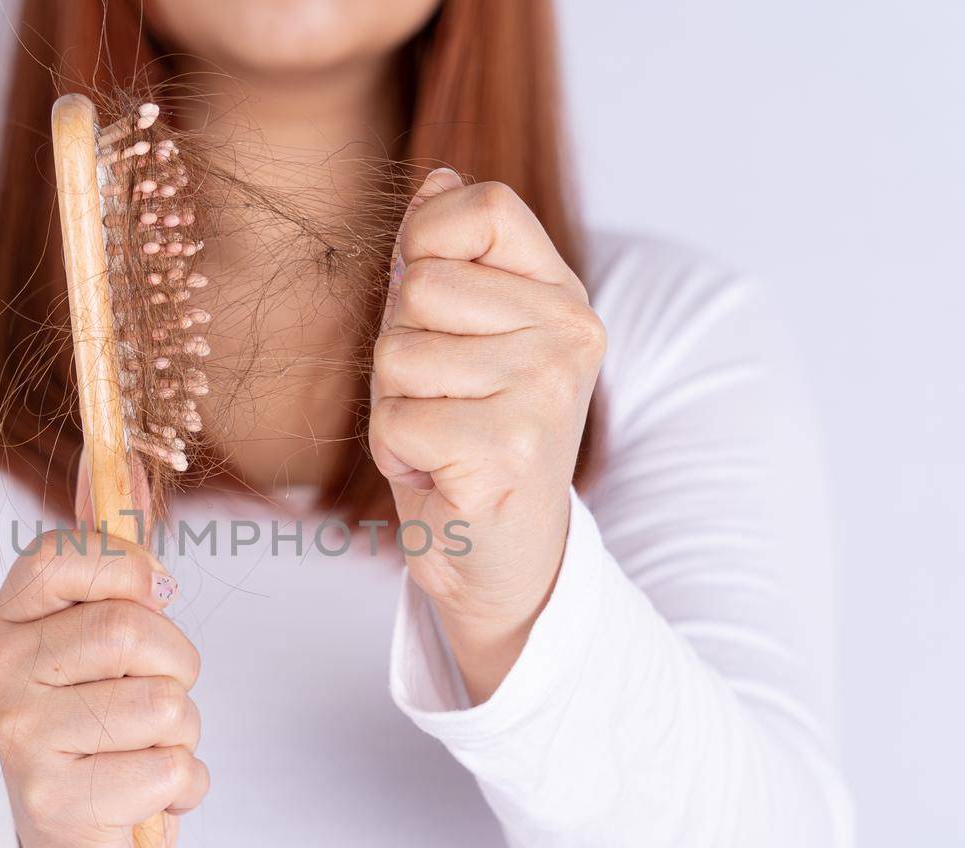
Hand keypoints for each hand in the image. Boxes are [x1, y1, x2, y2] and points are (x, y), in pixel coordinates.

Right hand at [0, 529, 205, 847]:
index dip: (130, 571)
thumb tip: (133, 462)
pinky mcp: (60, 807)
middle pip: (130, 629)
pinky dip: (183, 786)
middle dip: (175, 662)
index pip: (64, 554)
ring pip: (163, 704)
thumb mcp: (98, 630)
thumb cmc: (96, 718)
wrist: (71, 844)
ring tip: (144, 749)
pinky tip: (145, 795)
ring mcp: (22, 744)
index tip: (151, 600)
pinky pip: (172, 770)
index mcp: (4, 623)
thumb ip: (113, 547)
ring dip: (182, 733)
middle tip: (156, 693)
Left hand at [370, 168, 604, 702]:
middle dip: (400, 348)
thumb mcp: (459, 336)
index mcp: (561, 296)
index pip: (481, 207)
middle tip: (439, 400)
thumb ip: (449, 258)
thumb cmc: (468, 438)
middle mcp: (569, 335)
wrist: (497, 554)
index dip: (423, 243)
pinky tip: (440, 472)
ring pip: (397, 353)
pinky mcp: (509, 451)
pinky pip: (395, 417)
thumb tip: (439, 176)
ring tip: (440, 437)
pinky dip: (396, 453)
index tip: (428, 305)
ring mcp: (545, 392)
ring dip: (395, 404)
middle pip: (420, 284)